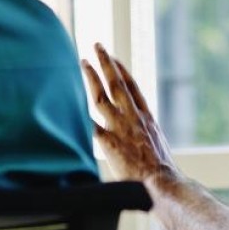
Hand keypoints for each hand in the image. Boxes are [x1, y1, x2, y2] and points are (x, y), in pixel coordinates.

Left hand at [81, 44, 177, 185]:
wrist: (162, 183)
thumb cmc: (161, 174)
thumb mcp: (157, 149)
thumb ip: (145, 139)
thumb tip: (140, 141)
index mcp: (146, 118)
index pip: (132, 88)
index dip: (122, 71)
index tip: (114, 59)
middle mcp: (133, 117)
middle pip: (117, 84)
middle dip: (106, 63)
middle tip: (97, 46)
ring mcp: (121, 128)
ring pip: (102, 96)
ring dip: (91, 78)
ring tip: (82, 63)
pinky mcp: (109, 141)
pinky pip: (90, 124)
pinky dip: (79, 114)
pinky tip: (67, 101)